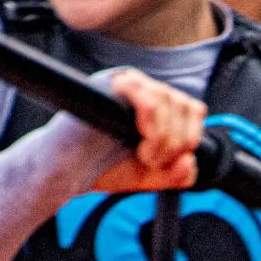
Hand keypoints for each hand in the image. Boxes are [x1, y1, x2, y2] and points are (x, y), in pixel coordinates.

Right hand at [90, 69, 206, 193]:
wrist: (67, 173)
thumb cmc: (103, 169)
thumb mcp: (150, 177)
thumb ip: (177, 175)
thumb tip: (190, 161)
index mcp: (155, 106)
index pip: (193, 109)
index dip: (190, 138)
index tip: (169, 161)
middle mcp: (143, 89)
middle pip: (185, 105)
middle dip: (177, 142)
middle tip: (153, 162)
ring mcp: (126, 83)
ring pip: (169, 100)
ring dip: (164, 139)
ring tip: (144, 157)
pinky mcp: (108, 84)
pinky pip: (148, 98)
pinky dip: (153, 126)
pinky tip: (140, 141)